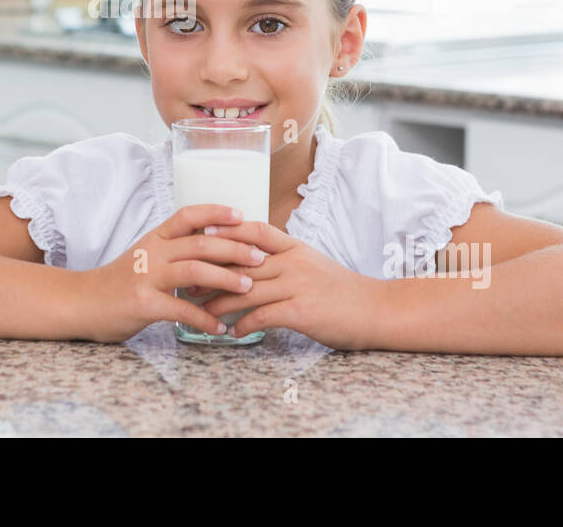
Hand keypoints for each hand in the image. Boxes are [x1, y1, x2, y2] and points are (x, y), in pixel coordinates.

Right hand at [81, 203, 266, 342]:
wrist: (84, 302)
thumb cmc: (121, 280)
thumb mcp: (147, 255)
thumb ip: (175, 249)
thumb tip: (216, 246)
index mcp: (155, 237)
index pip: (188, 215)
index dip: (216, 212)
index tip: (243, 216)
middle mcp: (152, 252)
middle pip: (200, 242)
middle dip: (234, 249)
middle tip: (259, 258)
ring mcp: (146, 276)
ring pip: (194, 270)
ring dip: (226, 279)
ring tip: (248, 288)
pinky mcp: (143, 303)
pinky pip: (181, 309)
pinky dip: (204, 318)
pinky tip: (220, 326)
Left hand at [198, 220, 385, 349]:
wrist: (376, 310)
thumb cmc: (341, 291)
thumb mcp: (312, 264)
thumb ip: (284, 260)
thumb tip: (252, 261)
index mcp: (295, 247)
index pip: (255, 231)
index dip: (226, 230)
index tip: (199, 233)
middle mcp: (293, 262)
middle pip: (242, 261)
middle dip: (211, 271)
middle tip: (186, 280)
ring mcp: (297, 285)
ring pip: (246, 290)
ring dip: (219, 302)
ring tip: (199, 312)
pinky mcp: (301, 311)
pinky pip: (262, 316)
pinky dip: (243, 325)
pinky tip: (231, 332)